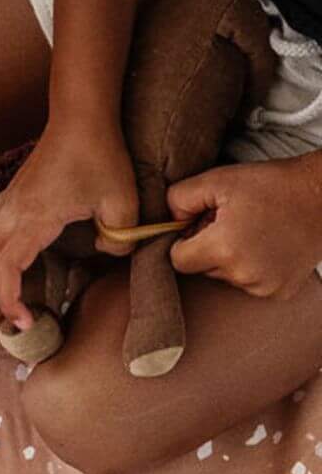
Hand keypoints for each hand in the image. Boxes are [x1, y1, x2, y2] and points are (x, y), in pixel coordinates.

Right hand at [0, 119, 137, 349]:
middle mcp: (11, 213)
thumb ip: (116, 241)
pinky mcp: (12, 202)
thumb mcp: (122, 203)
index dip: (9, 301)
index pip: (5, 267)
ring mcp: (7, 206)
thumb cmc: (100, 156)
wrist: (80, 116)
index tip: (26, 326)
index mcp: (32, 216)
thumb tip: (104, 255)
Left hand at [168, 158, 321, 299]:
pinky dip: (249, 267)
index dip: (181, 241)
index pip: (178, 261)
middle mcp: (246, 276)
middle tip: (226, 221)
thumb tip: (167, 222)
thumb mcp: (214, 181)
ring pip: (225, 277)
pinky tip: (263, 244)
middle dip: (205, 247)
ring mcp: (267, 289)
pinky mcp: (282, 293)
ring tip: (247, 230)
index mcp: (225, 250)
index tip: (196, 225)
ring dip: (227, 257)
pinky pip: (249, 283)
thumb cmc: (266, 186)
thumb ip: (178, 200)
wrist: (319, 198)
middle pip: (201, 269)